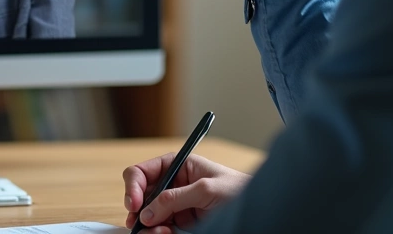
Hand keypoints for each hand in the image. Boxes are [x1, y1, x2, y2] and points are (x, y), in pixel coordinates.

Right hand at [122, 153, 251, 232]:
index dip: (133, 186)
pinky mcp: (180, 222)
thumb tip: (148, 211)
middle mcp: (172, 184)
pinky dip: (158, 232)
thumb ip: (175, 198)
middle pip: (141, 195)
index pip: (143, 172)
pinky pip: (160, 227)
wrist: (259, 209)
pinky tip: (165, 233)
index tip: (134, 203)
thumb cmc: (238, 189)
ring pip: (148, 214)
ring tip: (161, 231)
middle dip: (138, 209)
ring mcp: (175, 204)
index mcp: (177, 166)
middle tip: (139, 223)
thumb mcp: (206, 190)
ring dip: (148, 224)